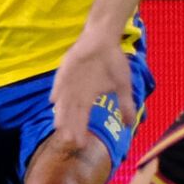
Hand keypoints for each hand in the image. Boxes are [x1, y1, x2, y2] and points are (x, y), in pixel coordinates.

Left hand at [50, 35, 134, 152]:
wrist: (105, 39)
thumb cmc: (113, 62)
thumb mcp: (123, 86)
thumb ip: (125, 105)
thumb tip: (130, 125)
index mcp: (88, 97)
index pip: (83, 117)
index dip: (81, 130)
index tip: (81, 145)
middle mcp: (76, 92)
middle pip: (72, 112)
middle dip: (70, 126)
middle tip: (69, 140)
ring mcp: (69, 80)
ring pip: (63, 100)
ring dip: (61, 112)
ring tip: (59, 126)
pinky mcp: (66, 67)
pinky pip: (60, 80)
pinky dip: (57, 89)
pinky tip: (53, 100)